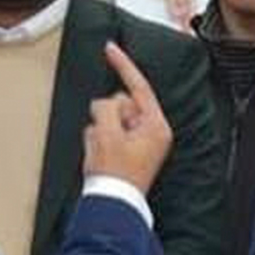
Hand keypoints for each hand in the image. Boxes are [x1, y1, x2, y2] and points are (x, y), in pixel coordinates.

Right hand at [80, 43, 175, 194]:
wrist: (110, 206)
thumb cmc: (115, 175)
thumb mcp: (107, 133)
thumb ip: (106, 108)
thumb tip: (105, 105)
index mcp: (156, 126)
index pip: (139, 86)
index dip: (123, 65)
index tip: (111, 48)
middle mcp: (152, 132)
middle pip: (121, 102)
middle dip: (106, 115)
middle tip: (104, 140)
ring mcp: (139, 143)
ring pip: (109, 118)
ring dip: (99, 131)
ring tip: (101, 154)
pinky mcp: (126, 151)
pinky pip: (105, 133)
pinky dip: (97, 141)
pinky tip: (99, 158)